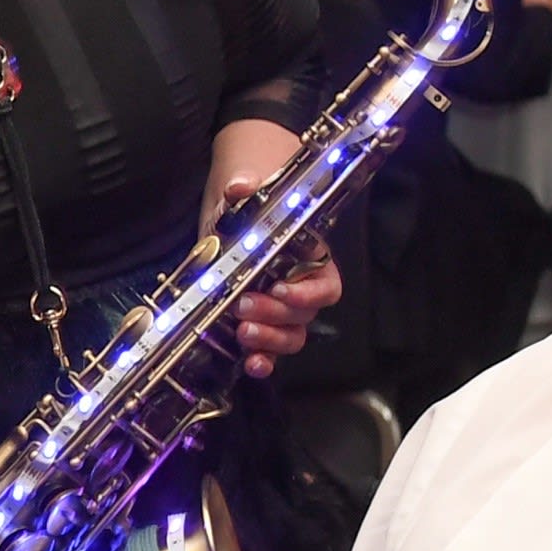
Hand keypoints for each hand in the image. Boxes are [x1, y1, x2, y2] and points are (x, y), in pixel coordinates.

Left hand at [225, 169, 342, 380]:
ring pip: (291, 337)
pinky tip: (252, 364)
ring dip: (270, 340)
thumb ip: (246, 189)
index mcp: (309, 260)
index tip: (282, 290)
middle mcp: (300, 290)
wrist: (225, 224)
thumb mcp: (244, 196)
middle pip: (304, 315)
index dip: (309, 294)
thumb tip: (240, 186)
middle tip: (243, 305)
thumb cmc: (247, 211)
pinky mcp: (257, 325)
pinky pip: (270, 351)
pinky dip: (263, 361)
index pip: (326, 285)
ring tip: (243, 332)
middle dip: (275, 315)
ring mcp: (279, 312)